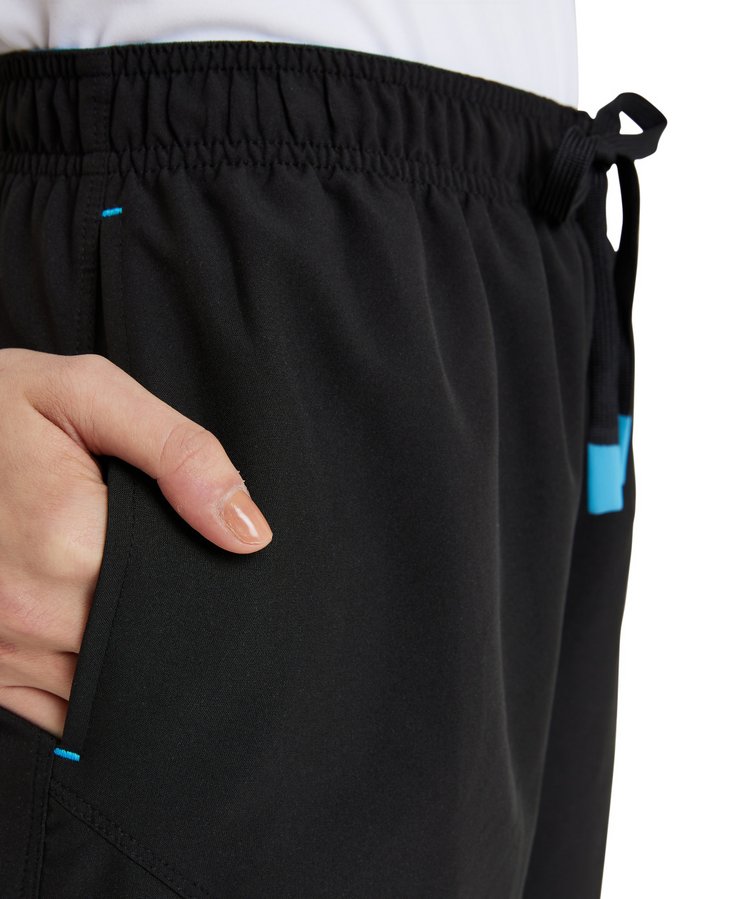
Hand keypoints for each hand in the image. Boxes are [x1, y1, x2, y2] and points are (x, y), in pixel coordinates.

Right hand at [0, 348, 272, 737]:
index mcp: (71, 546)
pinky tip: (98, 645)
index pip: (179, 608)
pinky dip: (85, 692)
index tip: (211, 579)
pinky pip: (54, 709)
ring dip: (130, 666)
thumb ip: (179, 453)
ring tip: (137, 609)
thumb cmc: (3, 406)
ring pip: (101, 694)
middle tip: (172, 586)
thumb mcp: (89, 394)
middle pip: (143, 656)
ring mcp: (2, 646)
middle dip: (172, 632)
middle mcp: (31, 613)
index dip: (208, 600)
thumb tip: (248, 533)